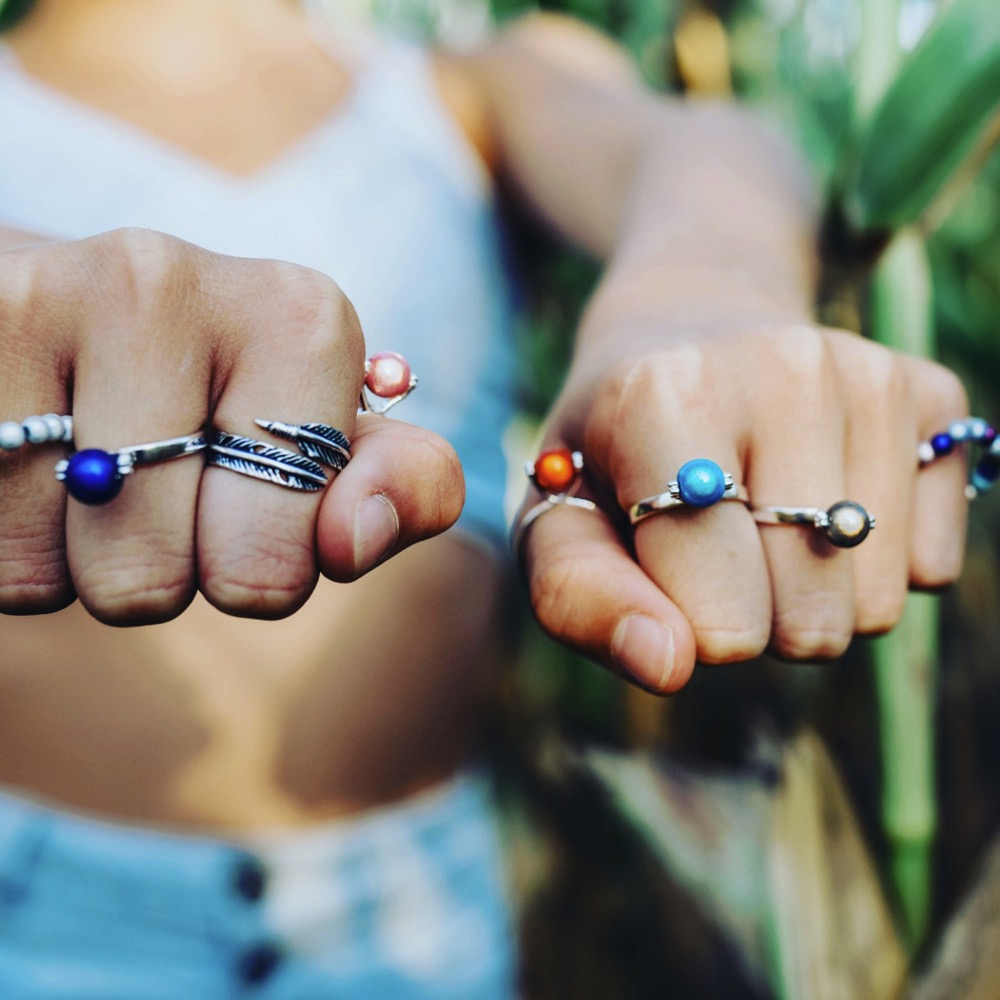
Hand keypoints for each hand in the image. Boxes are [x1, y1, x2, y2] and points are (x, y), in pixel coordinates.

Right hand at [0, 228, 461, 623]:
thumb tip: (354, 539)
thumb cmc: (217, 399)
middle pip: (154, 578)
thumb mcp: (328, 442)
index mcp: (296, 314)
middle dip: (157, 569)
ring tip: (82, 454)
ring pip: (50, 571)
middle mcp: (161, 279)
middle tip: (153, 480)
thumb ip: (393, 491)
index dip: (257, 569)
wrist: (68, 317)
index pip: (278, 560)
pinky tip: (22, 452)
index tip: (242, 498)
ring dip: (71, 555)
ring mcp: (31, 296)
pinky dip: (6, 540)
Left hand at [516, 322, 967, 691]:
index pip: (720, 617)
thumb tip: (667, 665)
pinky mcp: (932, 396)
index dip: (687, 627)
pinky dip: (876, 563)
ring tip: (761, 517)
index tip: (662, 568)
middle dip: (754, 617)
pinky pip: (932, 566)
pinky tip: (819, 493)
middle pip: (809, 622)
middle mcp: (784, 369)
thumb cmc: (612, 449)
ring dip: (814, 595)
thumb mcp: (557, 520)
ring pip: (876, 605)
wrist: (684, 330)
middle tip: (712, 543)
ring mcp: (869, 377)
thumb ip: (582, 601)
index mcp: (665, 396)